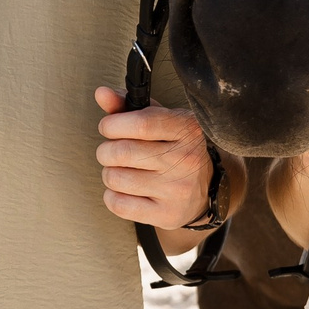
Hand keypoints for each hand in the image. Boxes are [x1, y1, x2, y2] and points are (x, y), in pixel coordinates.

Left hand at [93, 86, 218, 230]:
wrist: (207, 189)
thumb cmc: (176, 147)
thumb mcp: (161, 120)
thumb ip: (129, 106)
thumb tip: (102, 93)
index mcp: (187, 129)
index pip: (141, 123)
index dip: (113, 124)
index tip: (108, 127)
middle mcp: (185, 160)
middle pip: (122, 152)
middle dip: (106, 150)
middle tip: (112, 151)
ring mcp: (177, 190)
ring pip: (116, 178)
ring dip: (109, 173)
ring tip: (121, 170)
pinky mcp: (167, 214)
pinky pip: (119, 205)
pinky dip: (112, 196)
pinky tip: (124, 190)